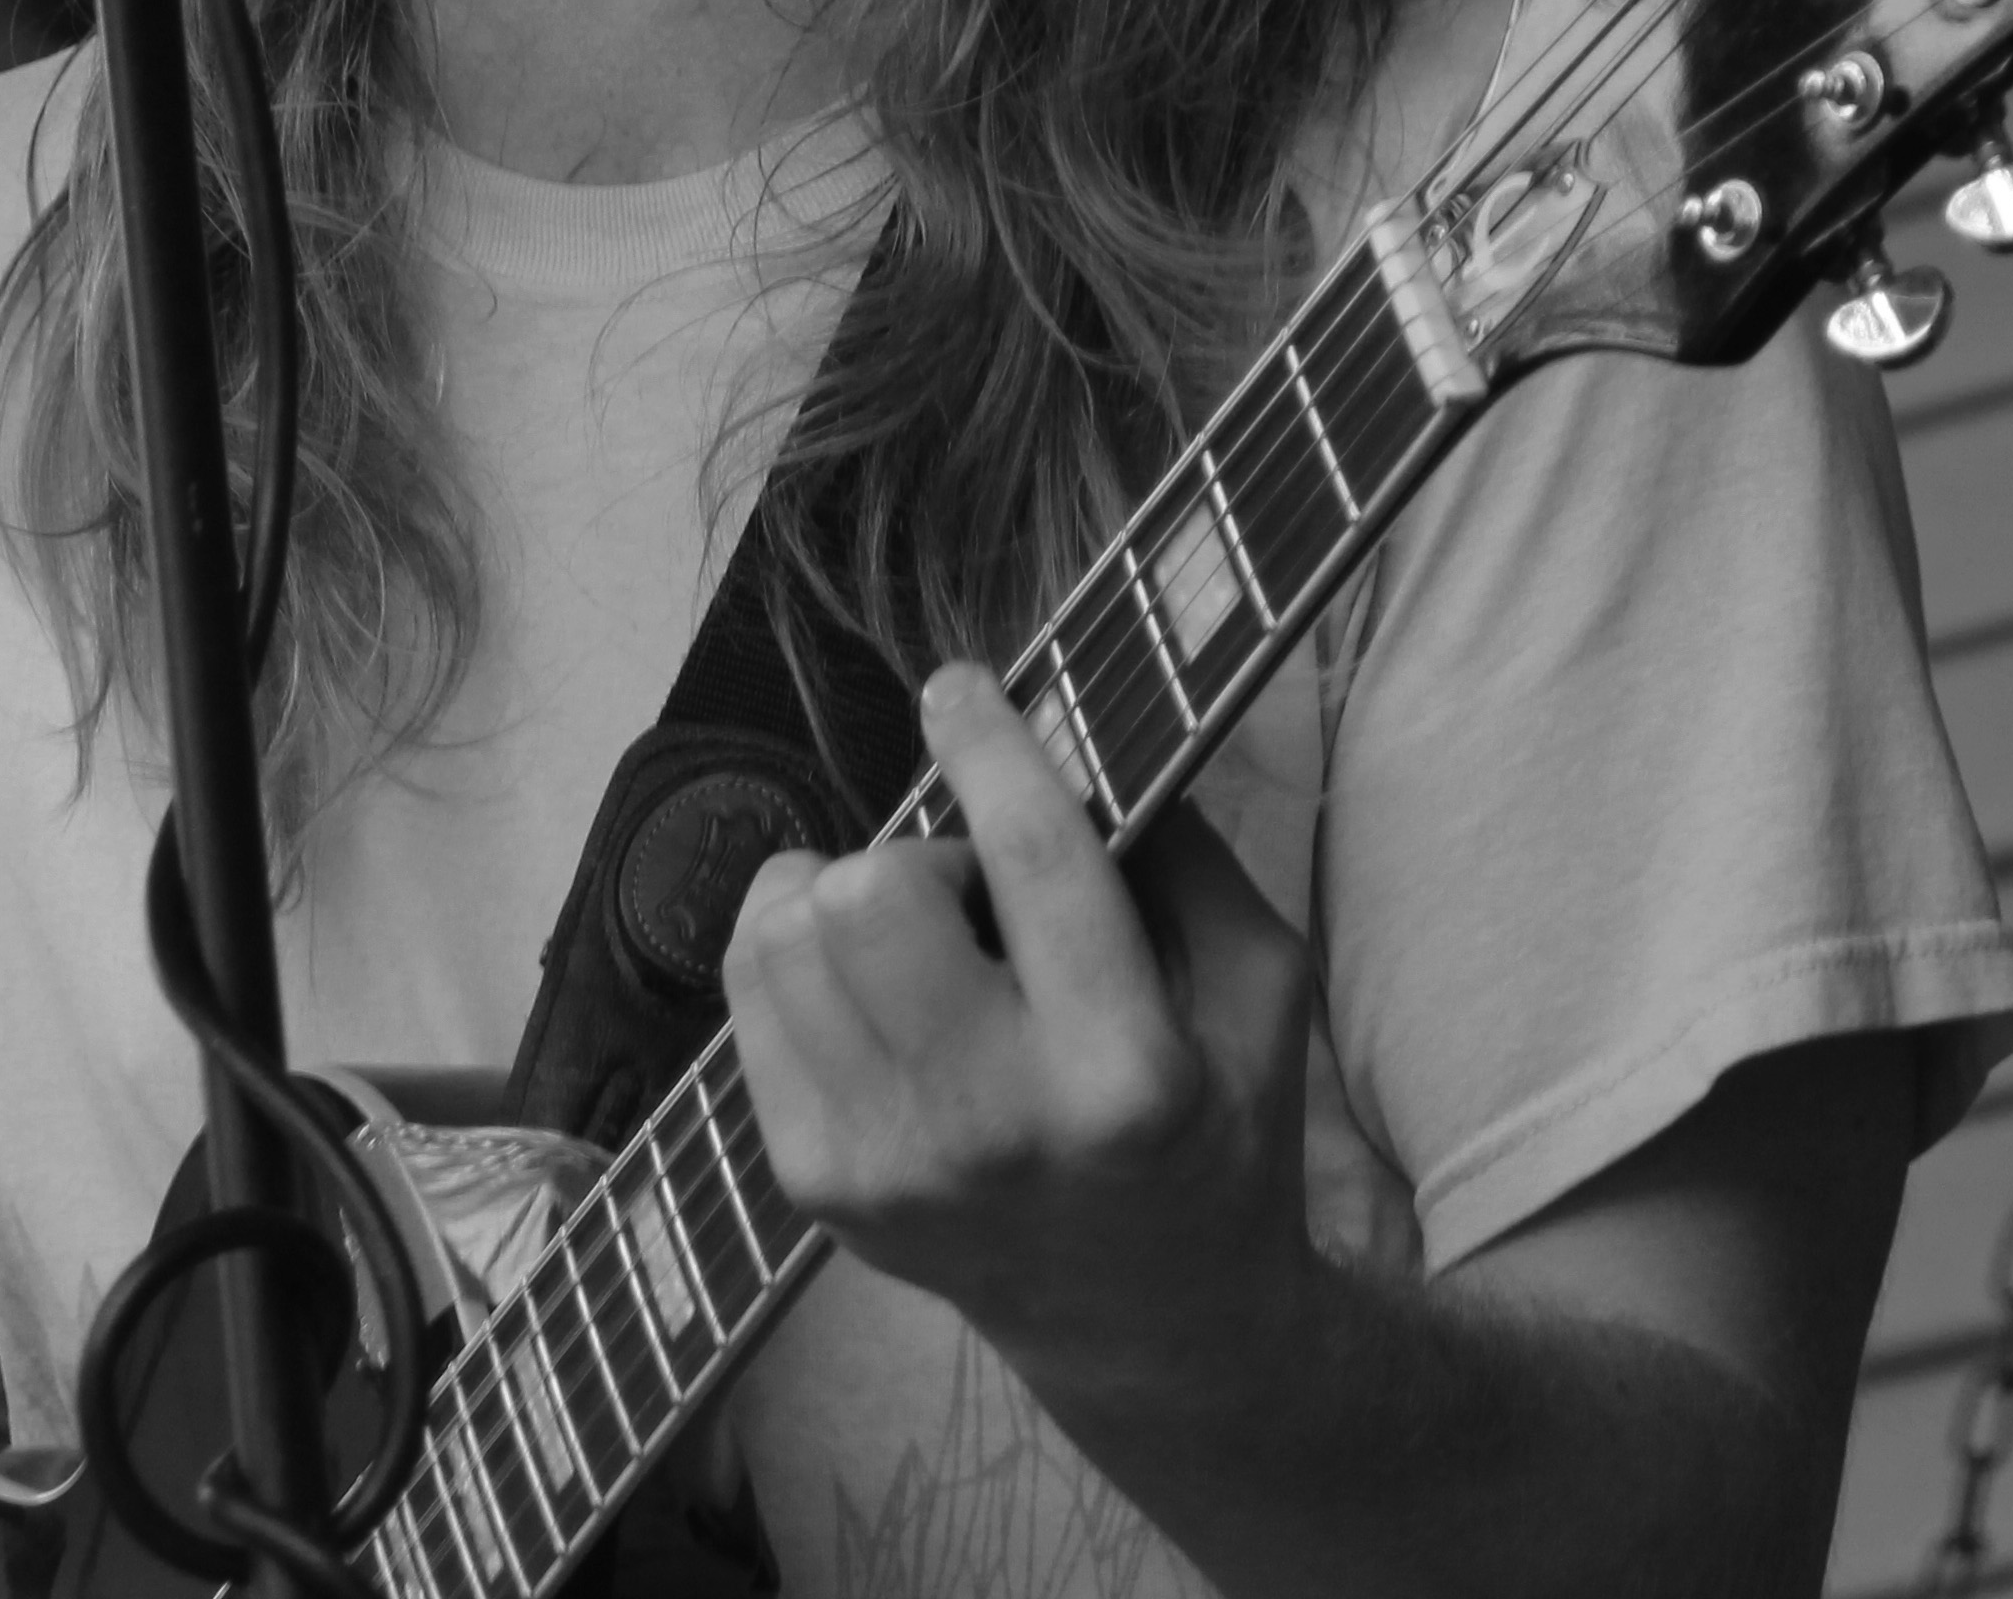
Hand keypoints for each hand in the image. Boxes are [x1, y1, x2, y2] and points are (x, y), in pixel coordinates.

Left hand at [720, 663, 1317, 1406]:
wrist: (1148, 1329)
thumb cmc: (1216, 1136)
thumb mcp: (1262, 992)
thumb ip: (1183, 856)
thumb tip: (1077, 731)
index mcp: (1124, 1069)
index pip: (1028, 856)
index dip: (985, 743)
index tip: (959, 682)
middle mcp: (991, 1122)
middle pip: (874, 889)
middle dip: (921, 851)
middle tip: (973, 896)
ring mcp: (884, 1163)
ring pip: (785, 937)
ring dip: (843, 894)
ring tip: (914, 936)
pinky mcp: (815, 1184)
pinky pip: (750, 998)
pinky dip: (794, 954)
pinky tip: (864, 981)